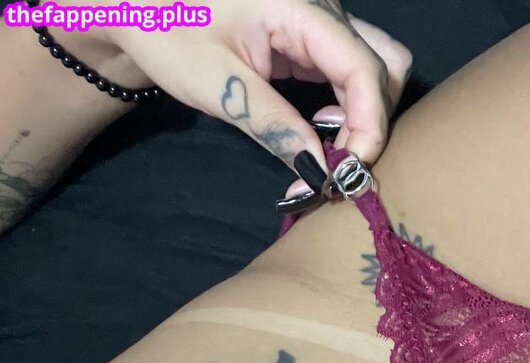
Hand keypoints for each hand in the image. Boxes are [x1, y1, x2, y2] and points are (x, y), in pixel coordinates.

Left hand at [101, 0, 411, 193]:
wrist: (138, 3)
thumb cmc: (167, 31)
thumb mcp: (218, 86)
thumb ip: (274, 127)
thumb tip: (318, 172)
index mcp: (301, 7)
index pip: (365, 68)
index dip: (369, 126)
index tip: (347, 171)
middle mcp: (322, 7)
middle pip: (384, 66)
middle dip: (371, 123)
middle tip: (337, 168)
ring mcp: (319, 20)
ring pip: (375, 67)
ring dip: (364, 115)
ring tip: (329, 149)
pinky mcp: (310, 37)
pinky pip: (351, 71)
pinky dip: (348, 107)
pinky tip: (318, 128)